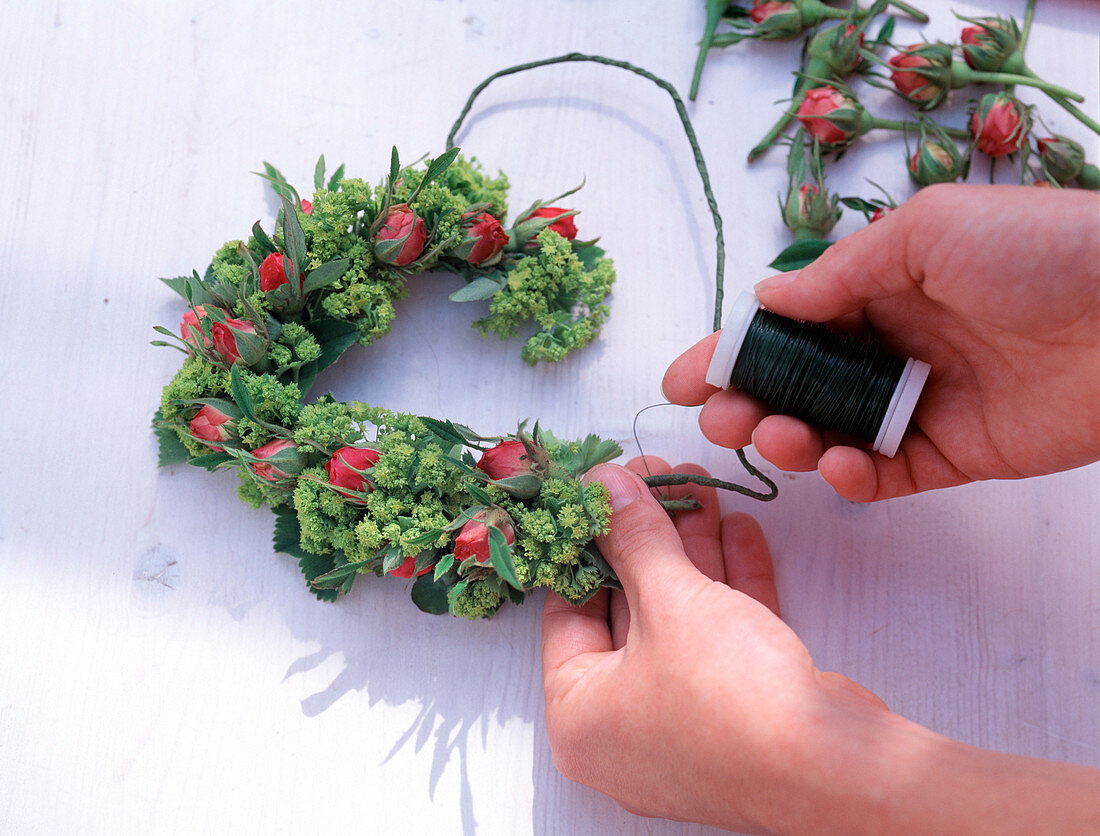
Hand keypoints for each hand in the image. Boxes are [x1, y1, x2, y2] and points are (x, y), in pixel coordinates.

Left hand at [542, 459, 1099, 833]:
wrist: (835, 769)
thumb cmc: (730, 698)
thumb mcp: (670, 600)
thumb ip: (633, 537)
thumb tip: (602, 486)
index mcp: (579, 715)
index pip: (566, 609)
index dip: (587, 540)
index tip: (602, 491)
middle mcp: (623, 727)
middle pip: (626, 608)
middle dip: (648, 538)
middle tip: (657, 477)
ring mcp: (683, 723)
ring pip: (678, 618)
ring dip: (692, 552)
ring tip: (699, 486)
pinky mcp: (737, 714)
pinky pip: (718, 639)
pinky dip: (728, 586)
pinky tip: (739, 529)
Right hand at [663, 184, 1099, 500]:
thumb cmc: (1038, 251)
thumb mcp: (927, 233)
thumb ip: (840, 274)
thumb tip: (767, 299)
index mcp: (884, 287)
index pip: (791, 326)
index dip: (735, 352)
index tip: (685, 379)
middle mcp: (895, 346)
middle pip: (800, 386)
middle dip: (750, 404)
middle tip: (720, 421)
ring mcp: (924, 403)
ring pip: (833, 434)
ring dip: (791, 440)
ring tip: (776, 438)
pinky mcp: (957, 455)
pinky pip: (888, 475)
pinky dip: (852, 478)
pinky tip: (839, 466)